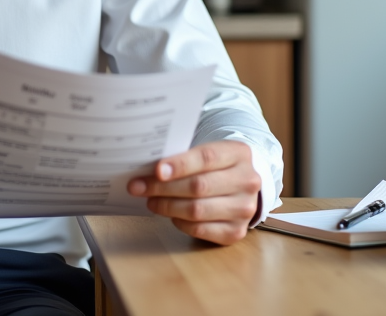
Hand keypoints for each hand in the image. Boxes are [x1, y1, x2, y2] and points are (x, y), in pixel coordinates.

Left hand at [126, 140, 261, 244]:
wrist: (241, 185)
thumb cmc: (215, 166)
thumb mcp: (206, 152)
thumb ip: (183, 157)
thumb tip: (148, 170)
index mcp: (239, 154)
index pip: (206, 158)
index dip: (179, 165)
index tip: (156, 170)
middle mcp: (247, 181)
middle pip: (198, 186)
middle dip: (163, 187)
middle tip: (138, 186)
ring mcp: (245, 209)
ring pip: (197, 210)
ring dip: (167, 206)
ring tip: (151, 201)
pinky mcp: (237, 232)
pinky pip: (200, 229)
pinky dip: (180, 222)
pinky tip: (170, 214)